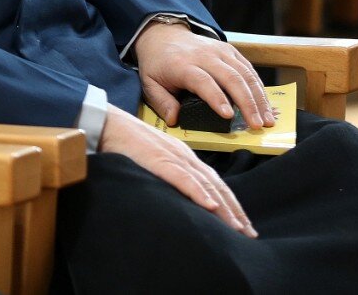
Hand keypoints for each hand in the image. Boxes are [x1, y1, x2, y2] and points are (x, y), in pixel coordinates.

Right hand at [99, 105, 257, 236]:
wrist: (107, 123)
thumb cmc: (125, 142)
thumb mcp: (152, 159)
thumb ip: (167, 173)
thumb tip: (178, 196)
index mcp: (183, 156)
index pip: (213, 182)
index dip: (229, 203)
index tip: (241, 223)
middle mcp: (185, 156)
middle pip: (217, 185)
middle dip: (235, 210)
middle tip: (249, 233)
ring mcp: (174, 158)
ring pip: (206, 185)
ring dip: (224, 208)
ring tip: (238, 228)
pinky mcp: (160, 160)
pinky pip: (184, 179)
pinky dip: (199, 193)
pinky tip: (211, 207)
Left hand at [132, 22, 274, 130]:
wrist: (163, 35)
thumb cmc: (157, 64)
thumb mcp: (149, 83)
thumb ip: (161, 102)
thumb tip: (174, 120)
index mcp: (182, 65)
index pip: (203, 81)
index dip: (216, 98)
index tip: (229, 116)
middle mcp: (204, 56)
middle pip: (231, 78)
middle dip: (247, 103)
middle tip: (256, 125)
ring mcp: (219, 51)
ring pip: (245, 74)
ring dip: (259, 98)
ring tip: (267, 120)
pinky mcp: (230, 50)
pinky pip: (249, 69)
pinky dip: (259, 87)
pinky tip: (265, 104)